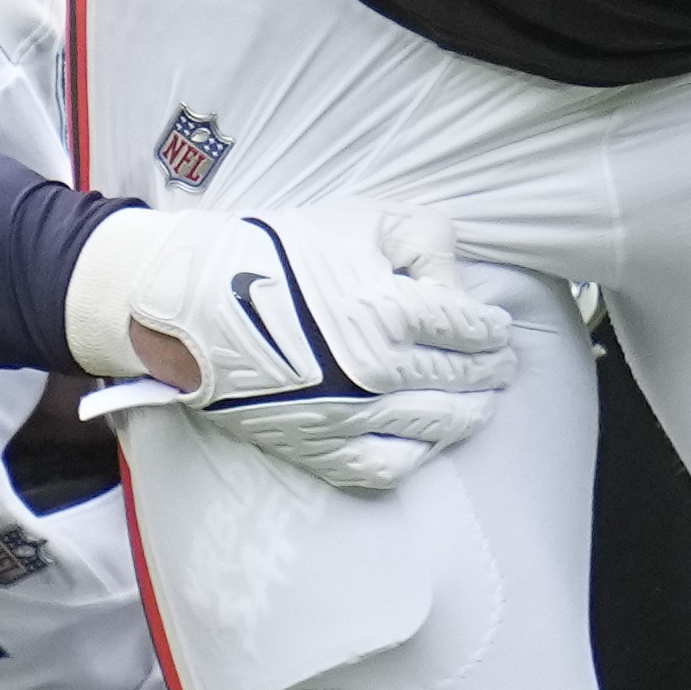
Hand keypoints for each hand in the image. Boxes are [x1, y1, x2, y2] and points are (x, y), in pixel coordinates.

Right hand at [68, 205, 519, 491]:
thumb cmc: (271, 254)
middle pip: (462, 378)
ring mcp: (350, 417)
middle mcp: (377, 373)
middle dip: (491, 369)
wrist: (189, 304)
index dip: (492, 326)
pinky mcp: (321, 447)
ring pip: (438, 426)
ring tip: (480, 401)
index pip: (470, 327)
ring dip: (471, 412)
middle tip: (501, 362)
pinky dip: (419, 455)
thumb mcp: (355, 222)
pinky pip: (388, 467)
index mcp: (390, 312)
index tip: (497, 325)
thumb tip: (458, 278)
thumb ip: (422, 241)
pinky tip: (428, 439)